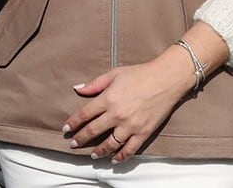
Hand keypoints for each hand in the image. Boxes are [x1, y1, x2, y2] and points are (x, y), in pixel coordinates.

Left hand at [62, 51, 193, 162]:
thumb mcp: (114, 74)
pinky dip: (121, 156)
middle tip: (73, 144)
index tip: (66, 129)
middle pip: (93, 131)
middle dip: (80, 139)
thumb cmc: (140, 74)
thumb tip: (77, 89)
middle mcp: (117, 115)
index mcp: (108, 99)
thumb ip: (95, 84)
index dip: (73, 123)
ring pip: (110, 144)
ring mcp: (130, 126)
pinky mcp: (143, 133)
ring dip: (98, 151)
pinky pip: (129, 149)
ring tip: (92, 155)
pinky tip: (114, 159)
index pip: (84, 114)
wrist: (166, 79)